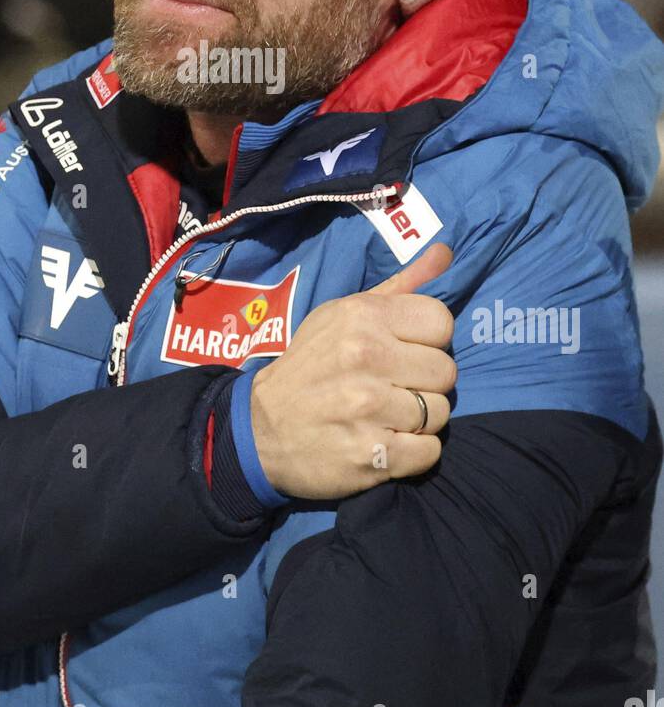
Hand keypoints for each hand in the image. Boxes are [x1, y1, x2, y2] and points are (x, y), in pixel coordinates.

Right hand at [249, 242, 455, 500]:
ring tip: (387, 416)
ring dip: (420, 420)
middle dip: (425, 383)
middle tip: (394, 387)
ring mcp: (368, 408)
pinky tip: (386, 442)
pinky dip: (414, 453)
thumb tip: (446, 251)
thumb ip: (400, 286)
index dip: (428, 341)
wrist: (260, 428)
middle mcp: (366, 357)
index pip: (442, 322)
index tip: (405, 352)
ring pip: (440, 413)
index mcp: (362, 317)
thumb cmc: (311, 365)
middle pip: (446, 372)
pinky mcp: (371, 455)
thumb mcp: (342, 314)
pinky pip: (429, 453)